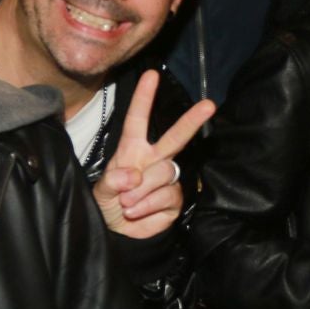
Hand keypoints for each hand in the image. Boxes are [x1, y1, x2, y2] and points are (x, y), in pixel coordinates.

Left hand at [93, 71, 214, 240]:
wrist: (117, 233)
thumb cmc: (107, 205)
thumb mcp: (101, 191)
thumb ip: (113, 180)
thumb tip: (132, 176)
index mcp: (133, 150)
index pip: (138, 120)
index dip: (144, 97)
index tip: (151, 75)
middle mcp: (153, 160)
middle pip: (175, 137)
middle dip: (191, 121)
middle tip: (208, 106)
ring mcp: (167, 179)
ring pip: (163, 172)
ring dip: (141, 191)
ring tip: (127, 203)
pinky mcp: (175, 199)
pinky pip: (166, 195)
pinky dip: (147, 205)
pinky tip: (137, 212)